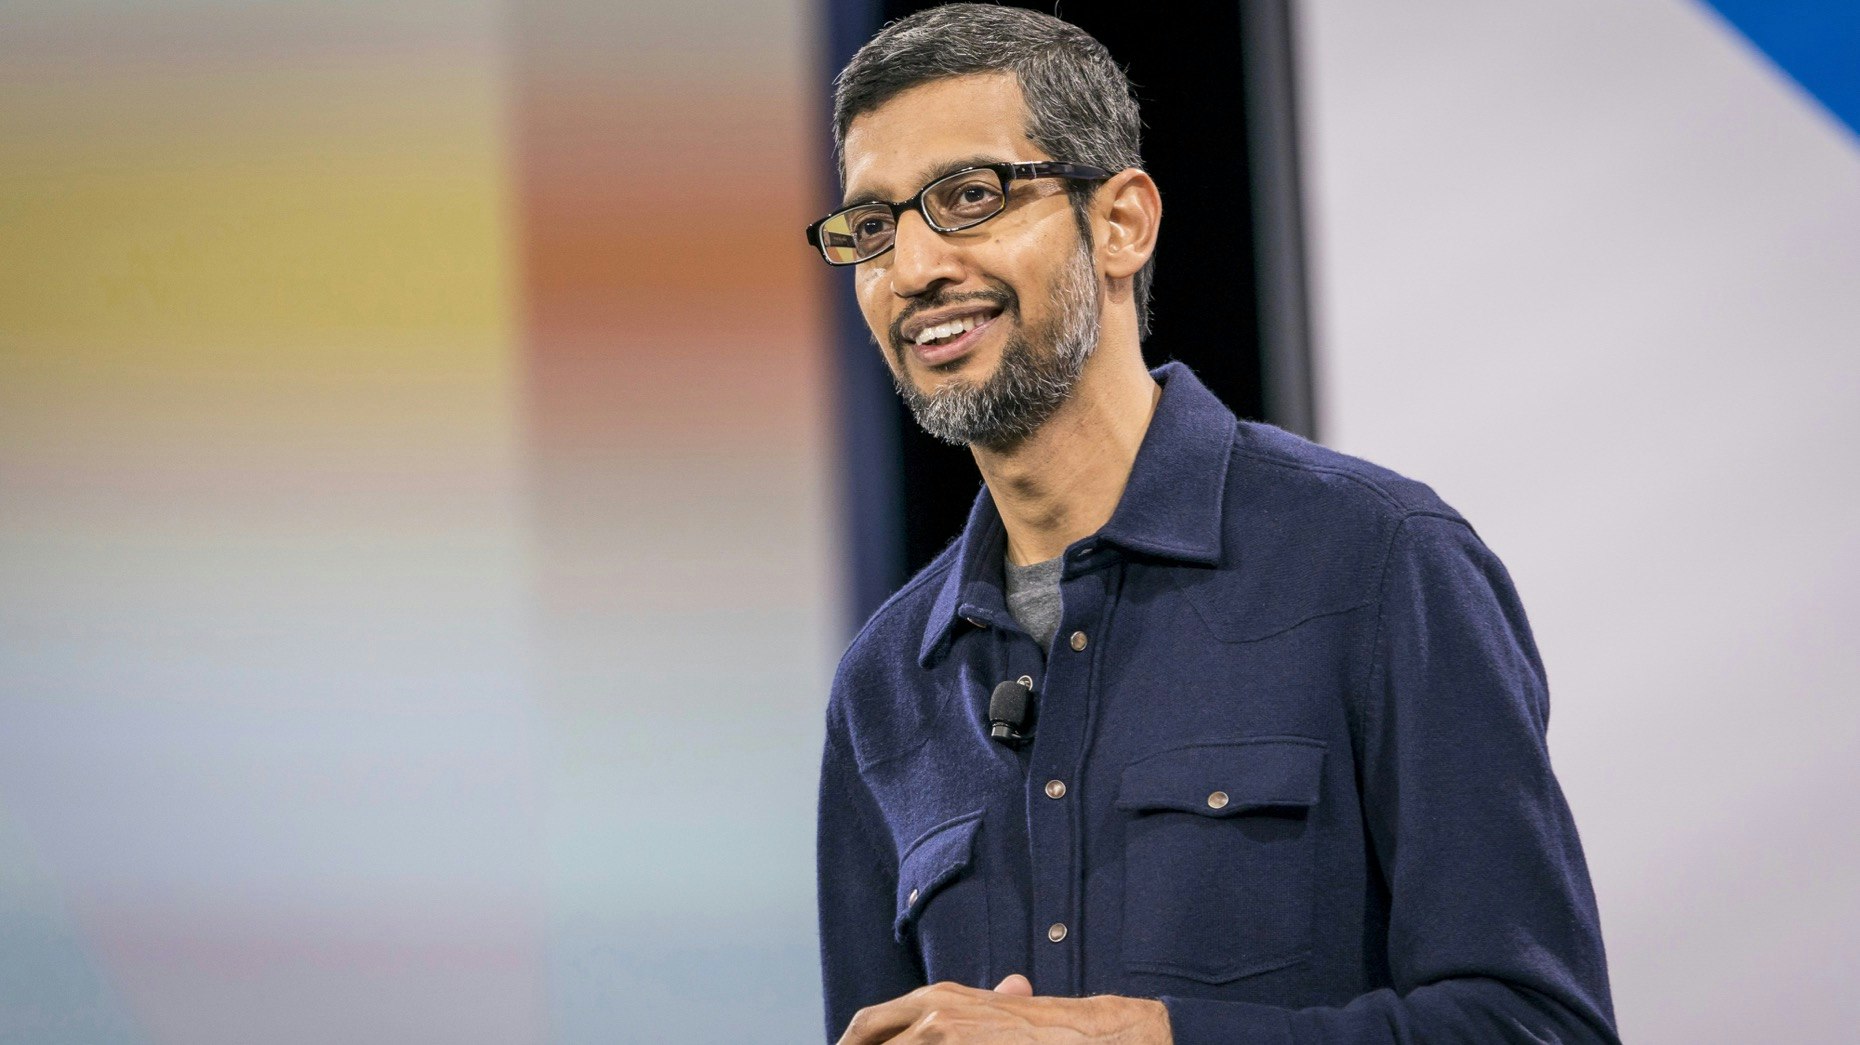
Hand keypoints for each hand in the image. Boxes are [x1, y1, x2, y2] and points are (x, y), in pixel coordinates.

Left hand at [835, 975, 1170, 1043]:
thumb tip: (949, 1012)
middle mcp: (930, 1013)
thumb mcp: (992, 1009)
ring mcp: (941, 1036)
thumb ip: (959, 1012)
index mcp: (933, 999)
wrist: (1080, 1034)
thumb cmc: (1037, 1029)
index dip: (851, 1044)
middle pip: (867, 1039)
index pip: (869, 1025)